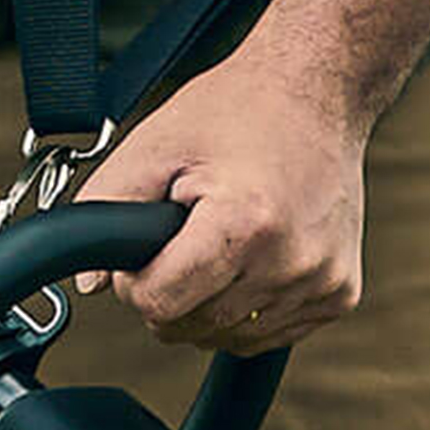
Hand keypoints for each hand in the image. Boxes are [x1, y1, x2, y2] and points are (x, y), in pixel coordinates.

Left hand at [71, 47, 369, 355]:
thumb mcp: (151, 147)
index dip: (135, 282)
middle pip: (190, 327)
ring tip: (216, 241)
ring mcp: (323, 283)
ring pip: (226, 337)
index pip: (160, 305)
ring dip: (205, 304)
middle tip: (179, 238)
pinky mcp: (340, 295)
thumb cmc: (234, 112)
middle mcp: (293, 261)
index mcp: (246, 224)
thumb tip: (89, 284)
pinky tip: (248, 259)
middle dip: (168, 292)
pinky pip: (266, 334)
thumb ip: (105, 211)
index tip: (146, 247)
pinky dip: (243, 308)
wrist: (317, 92)